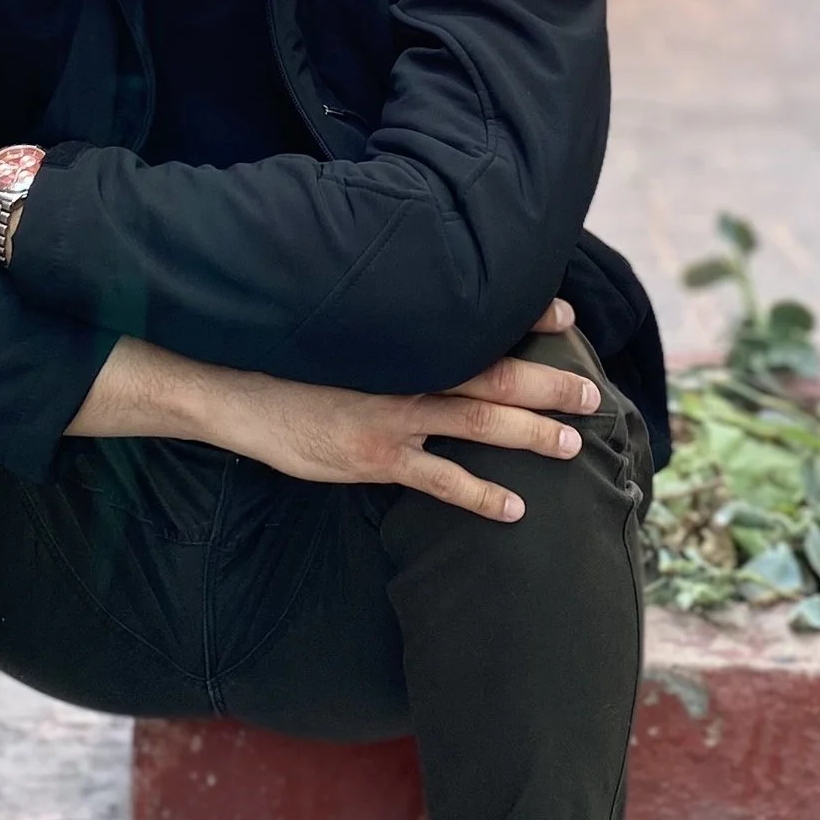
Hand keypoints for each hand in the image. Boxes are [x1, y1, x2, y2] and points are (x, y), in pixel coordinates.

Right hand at [73, 302, 599, 520]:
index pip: (476, 323)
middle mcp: (406, 373)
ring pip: (479, 423)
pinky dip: (481, 494)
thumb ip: (381, 326)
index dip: (523, 316)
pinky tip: (515, 508)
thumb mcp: (337, 327)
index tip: (565, 310)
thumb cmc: (282, 351)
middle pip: (494, 375)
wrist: (229, 383)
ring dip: (530, 433)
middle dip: (547, 381)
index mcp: (401, 338)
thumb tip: (418, 314)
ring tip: (573, 443)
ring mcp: (393, 417)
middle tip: (591, 389)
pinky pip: (441, 481)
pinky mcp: (375, 457)